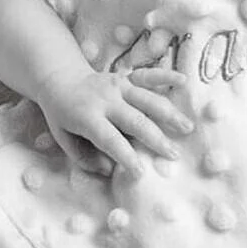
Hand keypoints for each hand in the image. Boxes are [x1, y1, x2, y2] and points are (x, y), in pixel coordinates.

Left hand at [34, 64, 192, 176]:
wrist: (59, 78)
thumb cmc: (62, 114)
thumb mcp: (64, 138)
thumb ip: (83, 156)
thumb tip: (108, 169)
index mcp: (87, 117)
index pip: (109, 139)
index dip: (125, 156)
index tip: (140, 172)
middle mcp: (105, 99)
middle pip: (134, 120)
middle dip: (155, 139)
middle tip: (173, 155)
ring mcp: (117, 85)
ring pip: (147, 99)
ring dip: (168, 114)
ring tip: (187, 128)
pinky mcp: (125, 76)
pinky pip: (147, 75)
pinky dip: (165, 76)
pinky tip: (183, 81)